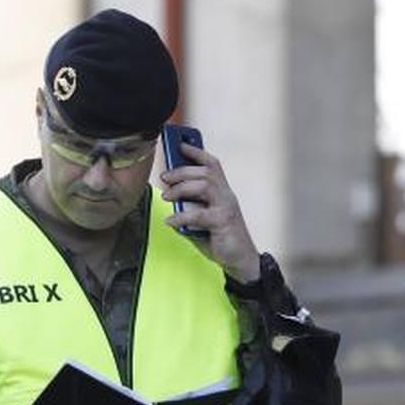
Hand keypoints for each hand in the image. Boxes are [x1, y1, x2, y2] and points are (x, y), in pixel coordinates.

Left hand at [159, 144, 260, 281]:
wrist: (240, 260)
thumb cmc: (220, 237)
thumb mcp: (202, 219)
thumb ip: (189, 207)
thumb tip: (169, 197)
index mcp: (222, 191)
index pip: (212, 164)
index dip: (196, 152)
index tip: (179, 144)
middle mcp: (226, 195)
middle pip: (206, 172)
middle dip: (182, 171)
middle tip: (164, 178)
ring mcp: (226, 207)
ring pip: (205, 186)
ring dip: (182, 188)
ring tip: (166, 196)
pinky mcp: (223, 222)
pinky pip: (199, 214)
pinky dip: (182, 216)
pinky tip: (170, 221)